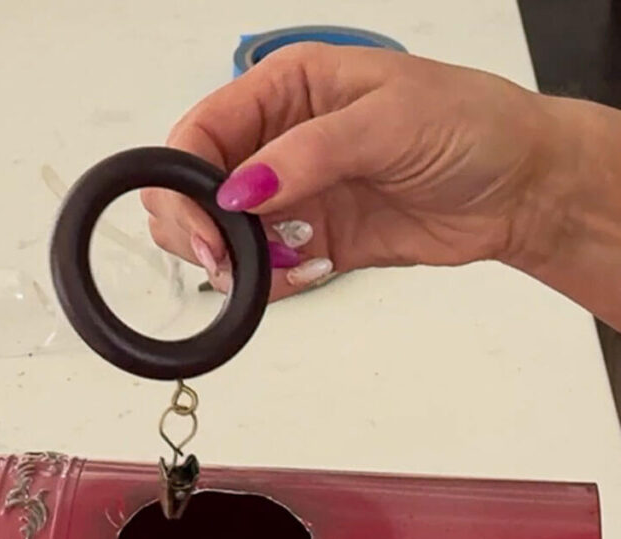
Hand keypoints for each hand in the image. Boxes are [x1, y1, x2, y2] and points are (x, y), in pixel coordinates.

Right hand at [143, 45, 562, 300]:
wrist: (520, 187)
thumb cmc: (469, 126)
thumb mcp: (388, 122)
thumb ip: (309, 154)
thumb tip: (239, 191)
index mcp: (287, 88)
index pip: (201, 131)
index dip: (186, 182)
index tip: (207, 228)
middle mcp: (282, 140)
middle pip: (198, 187)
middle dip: (199, 228)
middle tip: (225, 260)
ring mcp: (297, 194)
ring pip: (227, 235)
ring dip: (236, 261)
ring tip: (281, 265)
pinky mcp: (318, 240)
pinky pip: (270, 269)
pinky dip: (274, 283)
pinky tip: (310, 271)